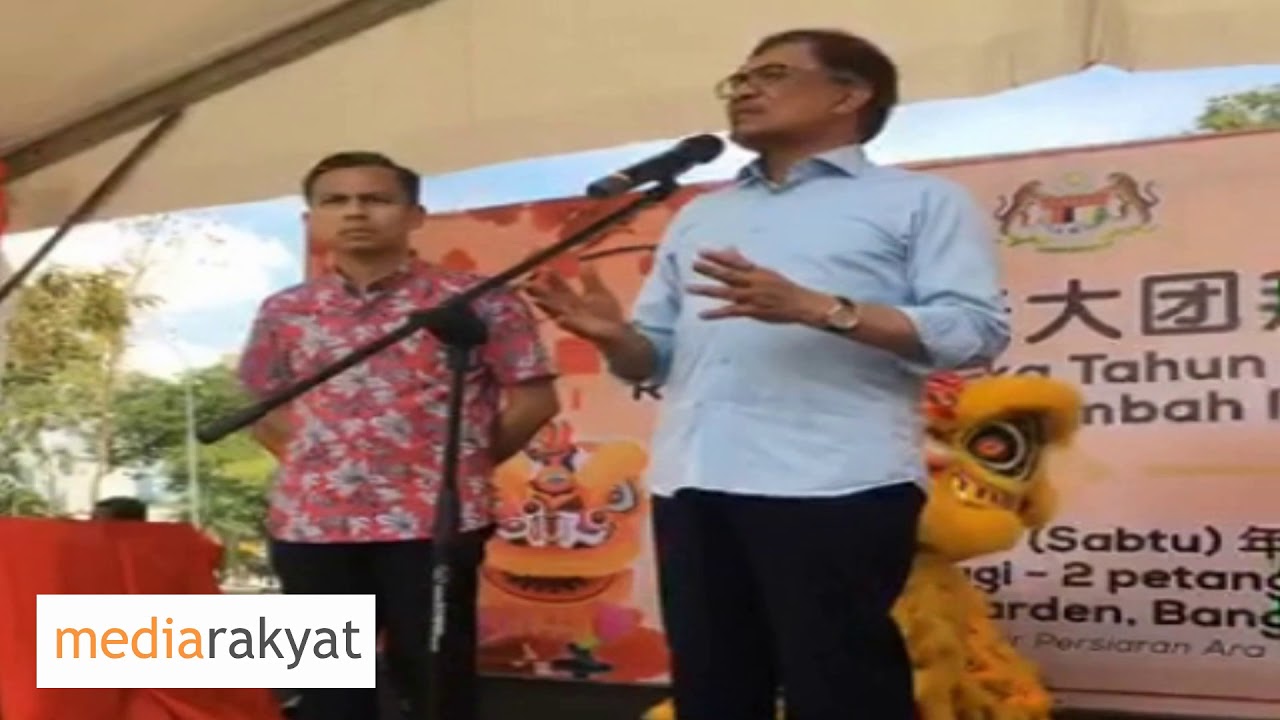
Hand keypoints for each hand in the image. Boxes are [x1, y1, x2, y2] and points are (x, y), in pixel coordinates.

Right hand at [523, 262, 627, 342]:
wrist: (619, 335)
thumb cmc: (607, 315)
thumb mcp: (598, 293)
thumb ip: (590, 280)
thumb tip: (585, 263)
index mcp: (572, 299)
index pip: (557, 285)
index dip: (548, 275)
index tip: (539, 266)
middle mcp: (569, 310)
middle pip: (551, 299)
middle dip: (539, 292)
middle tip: (524, 283)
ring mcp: (575, 322)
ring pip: (558, 312)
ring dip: (547, 307)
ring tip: (535, 300)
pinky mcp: (585, 332)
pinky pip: (575, 328)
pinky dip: (567, 324)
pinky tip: (559, 320)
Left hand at [687, 248, 830, 324]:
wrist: (802, 304)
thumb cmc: (783, 288)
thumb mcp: (765, 272)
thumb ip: (744, 262)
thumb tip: (730, 250)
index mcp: (756, 271)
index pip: (733, 261)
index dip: (716, 256)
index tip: (701, 251)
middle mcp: (753, 282)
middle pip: (727, 274)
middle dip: (710, 269)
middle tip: (693, 264)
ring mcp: (752, 297)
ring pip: (726, 292)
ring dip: (707, 290)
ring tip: (690, 288)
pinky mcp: (753, 311)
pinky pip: (731, 312)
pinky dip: (716, 313)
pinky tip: (702, 314)